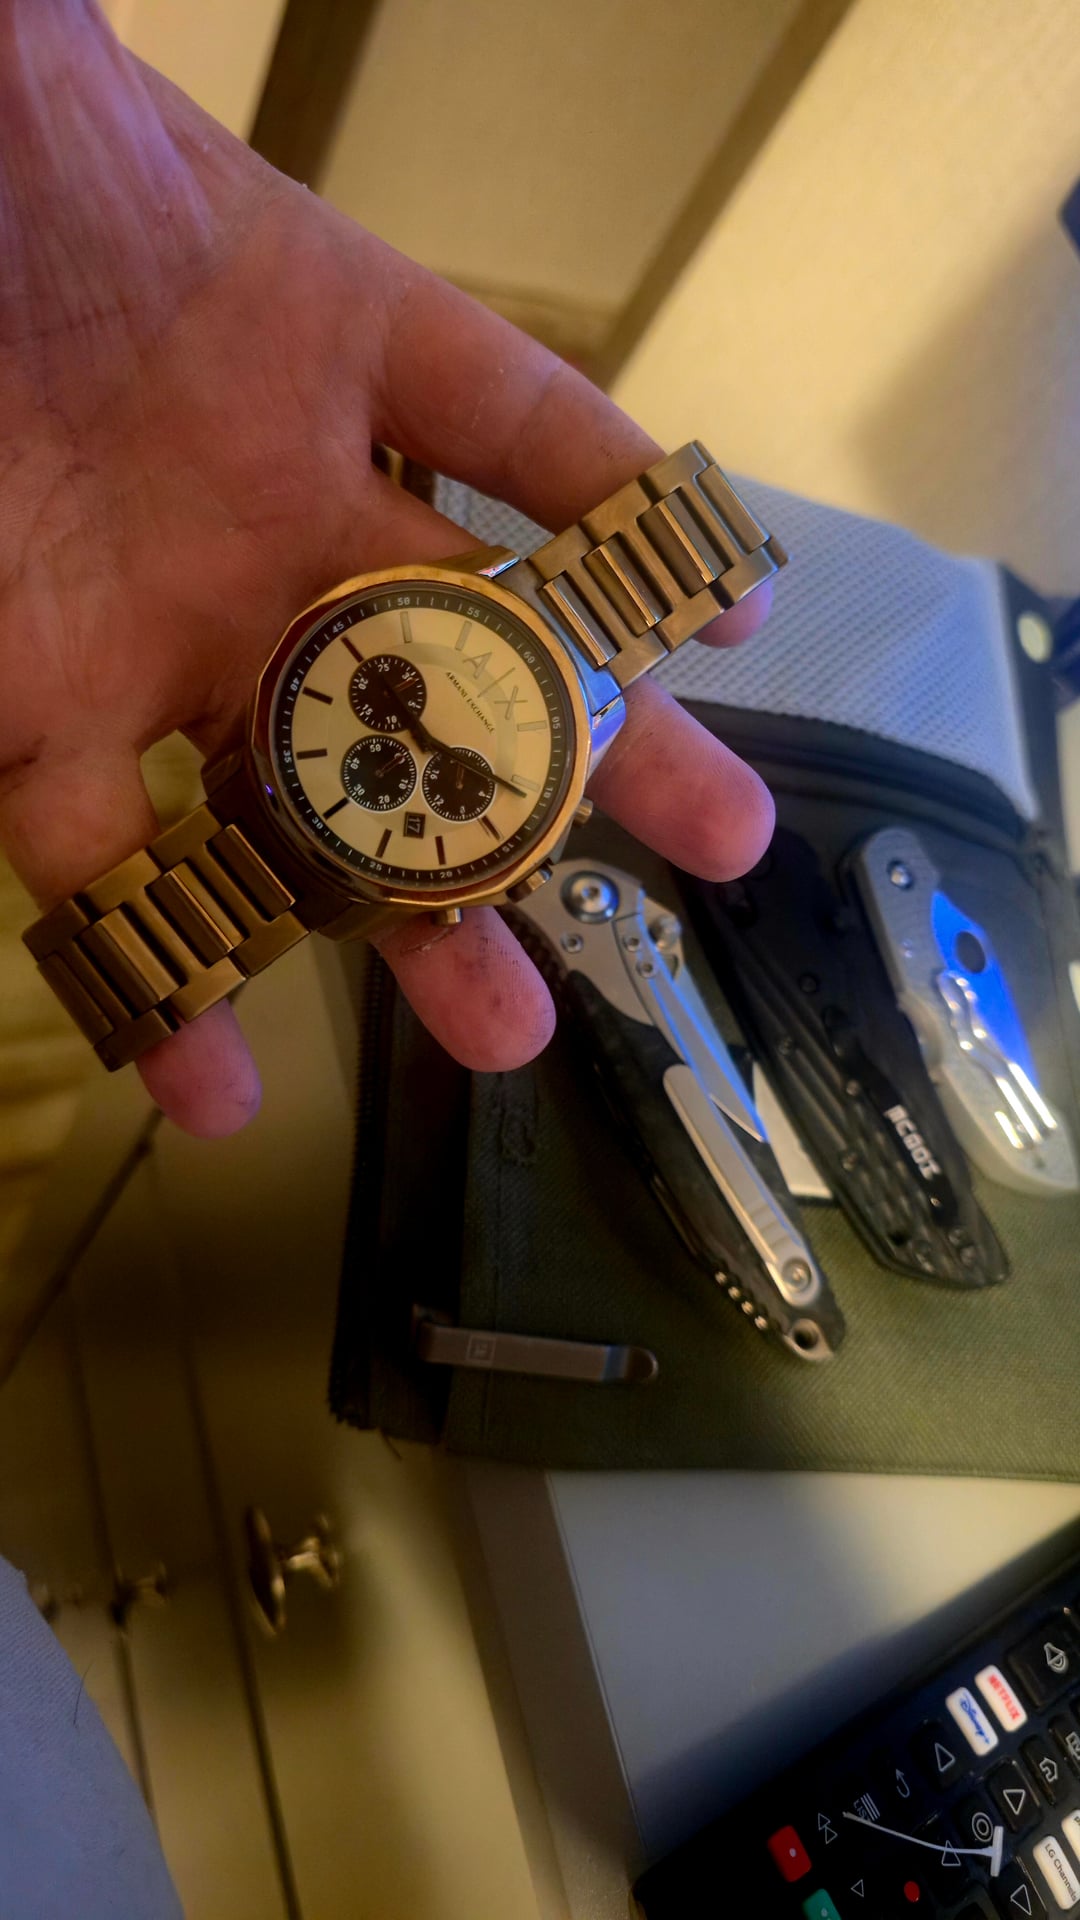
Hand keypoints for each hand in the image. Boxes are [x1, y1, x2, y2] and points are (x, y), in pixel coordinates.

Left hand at [0, 0, 774, 1137]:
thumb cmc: (18, 159)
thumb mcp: (218, 197)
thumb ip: (388, 282)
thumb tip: (613, 398)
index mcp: (331, 363)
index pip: (526, 445)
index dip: (637, 529)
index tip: (735, 620)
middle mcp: (272, 520)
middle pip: (460, 663)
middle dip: (582, 769)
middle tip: (715, 855)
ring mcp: (157, 629)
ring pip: (309, 801)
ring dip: (407, 918)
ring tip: (506, 1031)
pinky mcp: (27, 706)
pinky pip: (108, 867)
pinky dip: (163, 977)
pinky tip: (216, 1093)